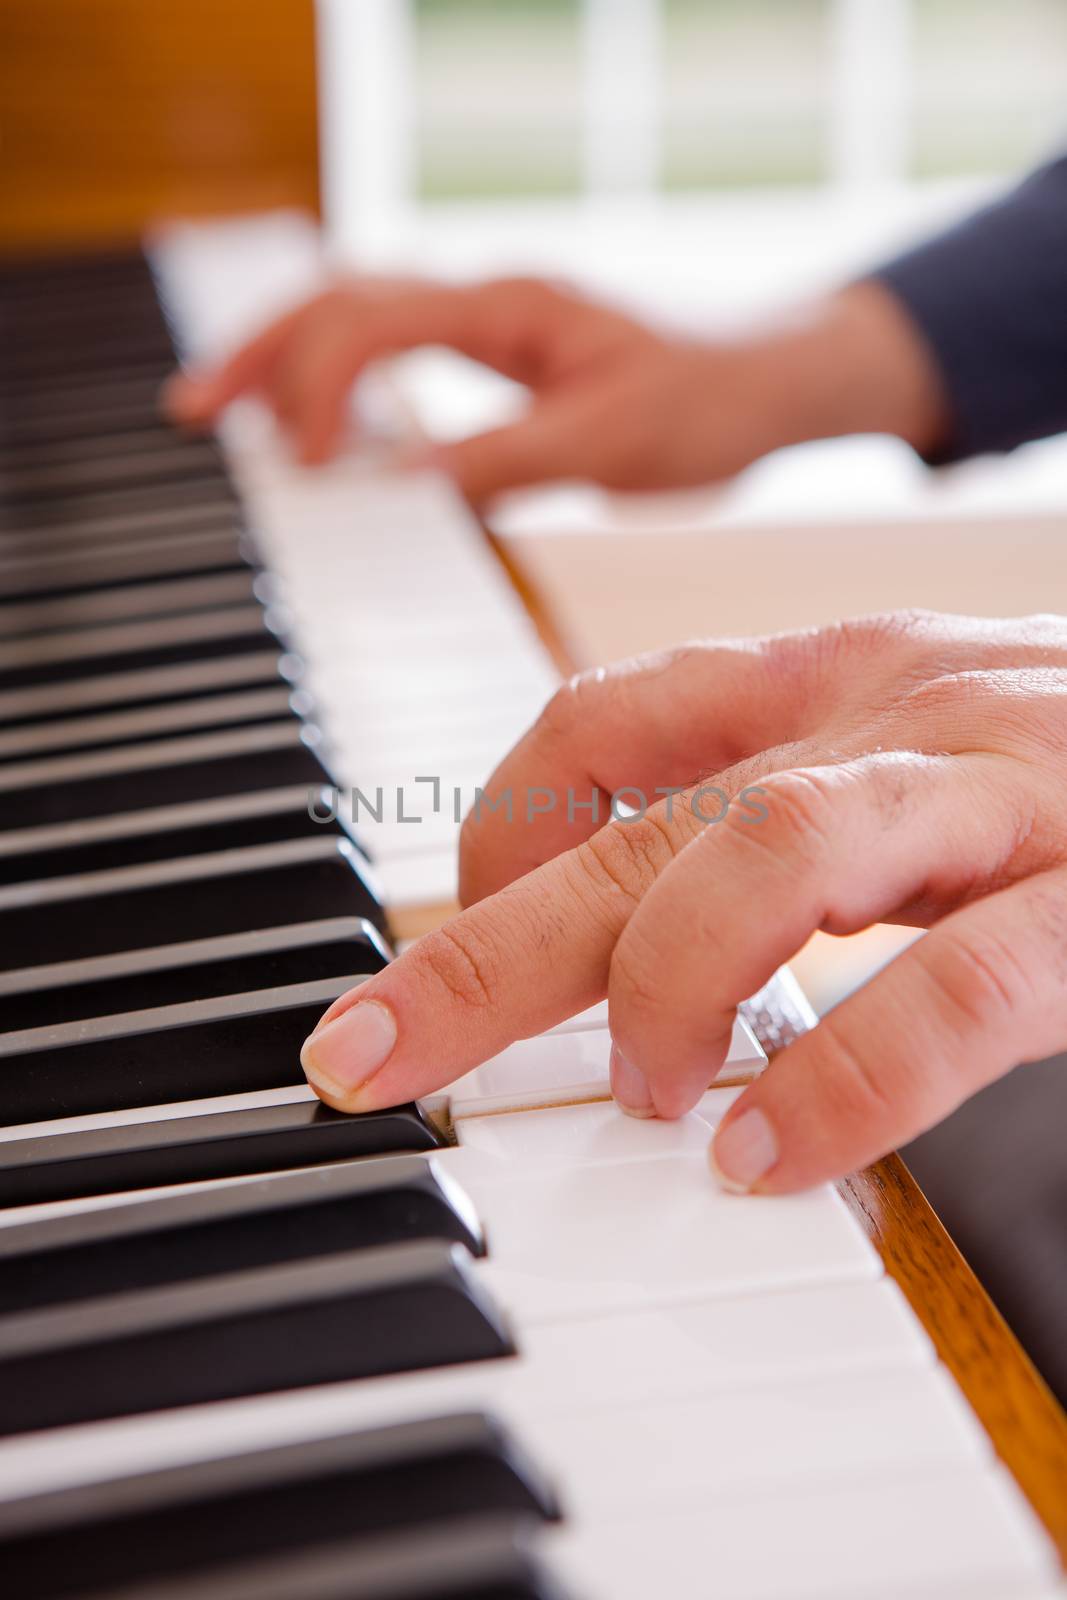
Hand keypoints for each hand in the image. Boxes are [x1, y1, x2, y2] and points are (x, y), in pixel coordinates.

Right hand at [163, 274, 947, 501]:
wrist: (777, 379)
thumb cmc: (714, 398)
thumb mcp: (614, 440)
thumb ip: (505, 459)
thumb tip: (398, 490)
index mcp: (511, 306)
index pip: (373, 320)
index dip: (318, 385)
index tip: (300, 463)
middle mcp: (490, 301)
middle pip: (339, 296)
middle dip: (258, 349)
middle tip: (189, 407)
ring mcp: (493, 324)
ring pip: (359, 315)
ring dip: (286, 356)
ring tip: (220, 408)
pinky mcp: (502, 357)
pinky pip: (397, 352)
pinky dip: (340, 380)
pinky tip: (318, 424)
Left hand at [299, 609, 1066, 1192]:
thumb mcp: (912, 764)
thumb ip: (787, 827)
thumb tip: (631, 957)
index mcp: (837, 675)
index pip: (598, 719)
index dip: (497, 832)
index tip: (460, 937)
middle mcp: (899, 707)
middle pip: (634, 815)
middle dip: (478, 943)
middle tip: (363, 1057)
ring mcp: (1005, 783)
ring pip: (766, 851)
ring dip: (655, 981)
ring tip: (633, 1089)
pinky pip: (956, 984)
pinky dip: (847, 1076)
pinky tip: (773, 1152)